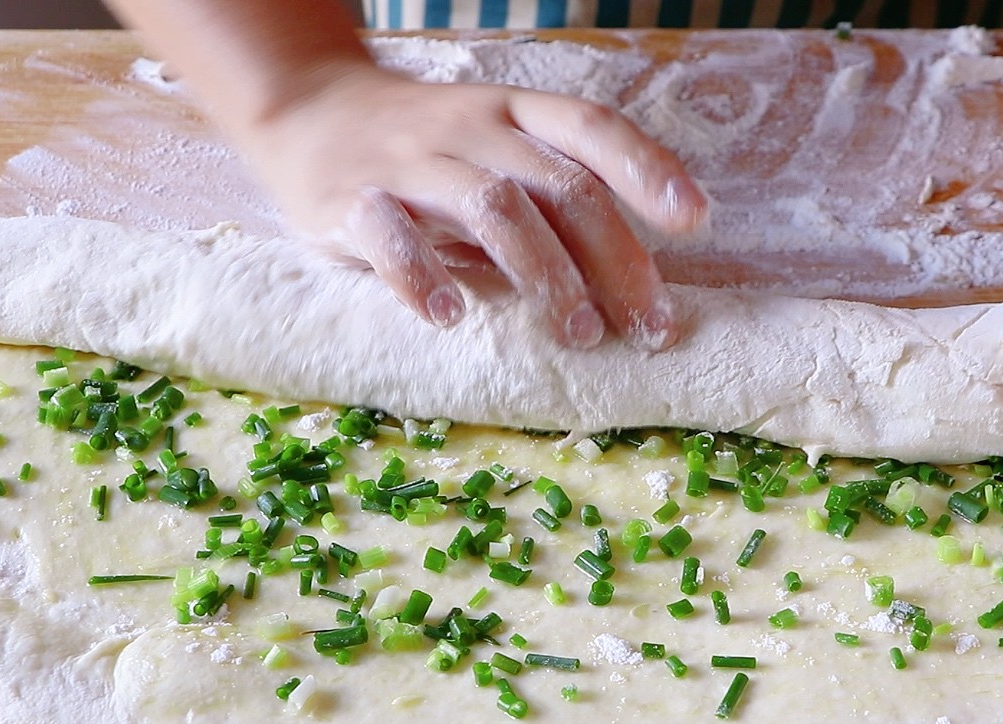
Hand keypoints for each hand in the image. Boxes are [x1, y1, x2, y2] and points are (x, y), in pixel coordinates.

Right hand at [244, 60, 707, 349]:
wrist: (306, 110)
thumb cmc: (426, 148)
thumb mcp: (495, 147)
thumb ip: (552, 195)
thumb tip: (632, 276)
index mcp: (514, 112)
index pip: (592, 128)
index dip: (647, 169)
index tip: (696, 220)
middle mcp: (471, 128)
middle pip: (559, 186)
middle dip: (613, 259)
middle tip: (647, 326)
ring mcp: (411, 162)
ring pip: (492, 205)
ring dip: (545, 273)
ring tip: (580, 333)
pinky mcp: (350, 199)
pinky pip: (390, 235)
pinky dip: (422, 276)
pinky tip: (450, 316)